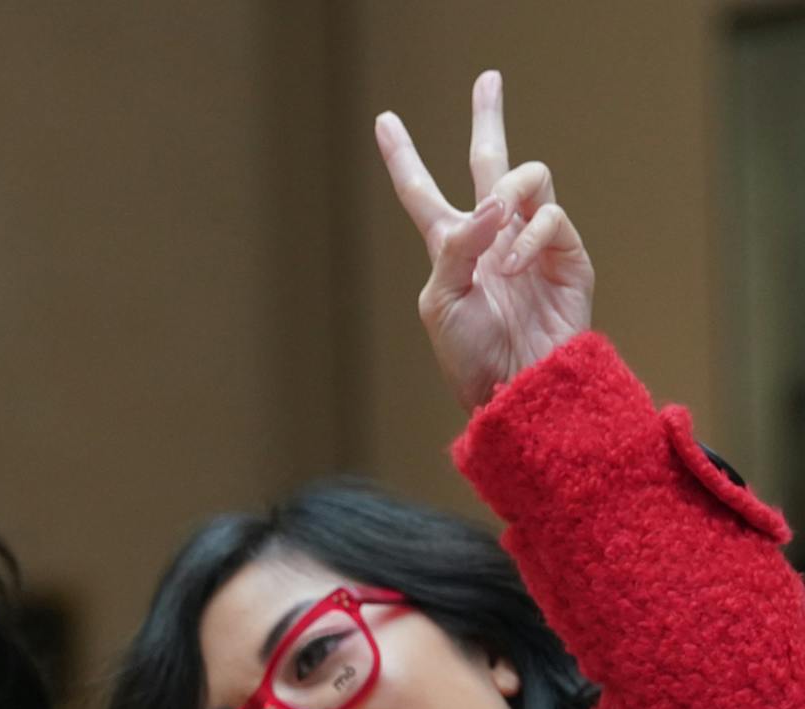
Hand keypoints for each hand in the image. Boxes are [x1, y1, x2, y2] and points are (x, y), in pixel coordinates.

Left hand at [376, 69, 593, 412]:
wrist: (518, 388)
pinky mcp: (566, 253)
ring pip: (526, 176)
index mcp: (450, 248)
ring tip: (499, 233)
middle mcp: (491, 236)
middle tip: (487, 78)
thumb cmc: (470, 356)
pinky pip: (549, 216)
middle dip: (488, 118)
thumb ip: (459, 247)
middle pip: (488, 162)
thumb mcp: (442, 302)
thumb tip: (493, 203)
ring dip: (510, 193)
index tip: (383, 122)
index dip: (403, 158)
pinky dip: (530, 235)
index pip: (422, 194)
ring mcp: (530, 240)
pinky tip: (516, 266)